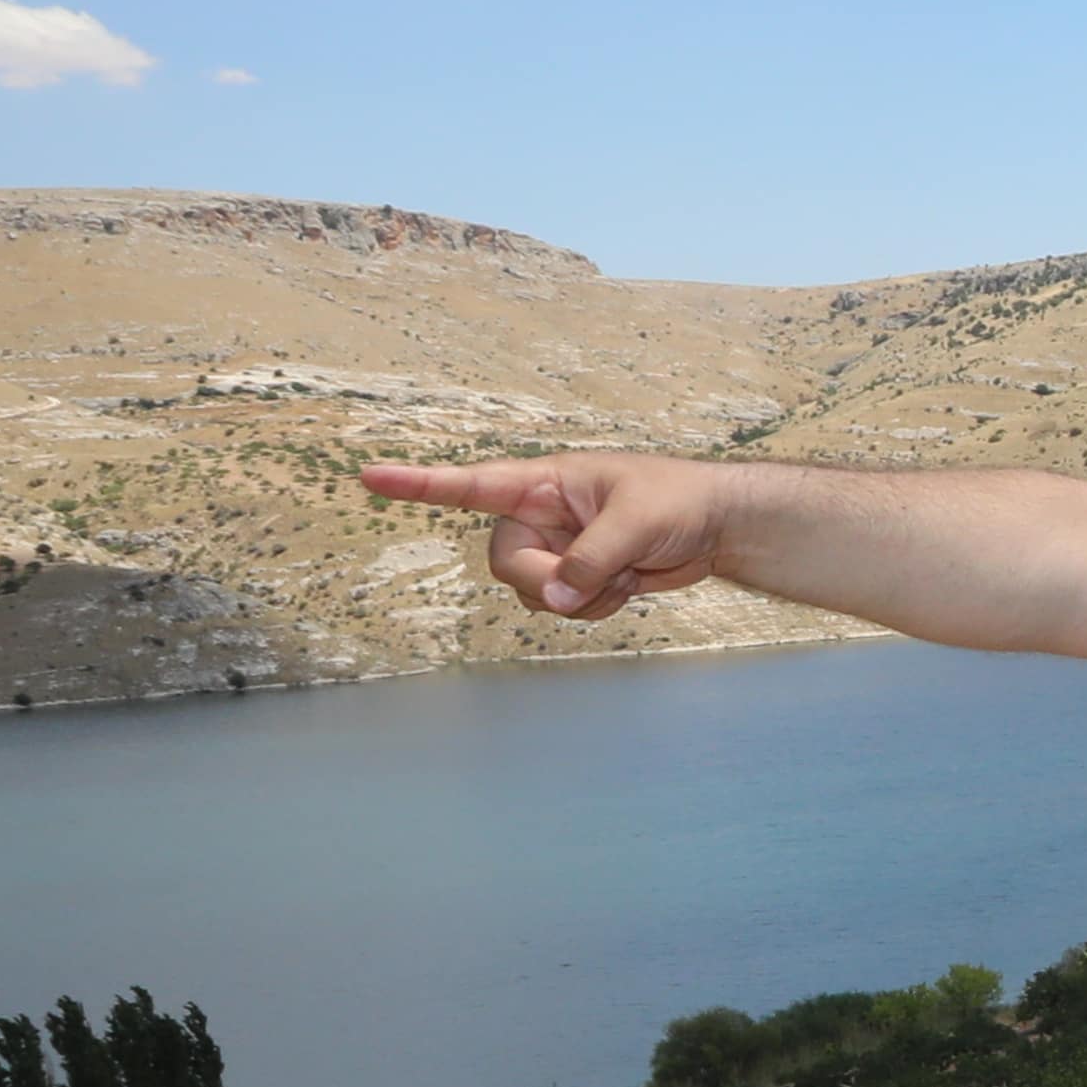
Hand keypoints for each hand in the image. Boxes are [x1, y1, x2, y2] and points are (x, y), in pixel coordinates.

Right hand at [359, 452, 734, 623]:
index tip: (370, 477)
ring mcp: (556, 549)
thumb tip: (555, 595)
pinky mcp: (575, 577)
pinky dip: (592, 608)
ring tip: (623, 572)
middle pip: (505, 564)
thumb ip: (591, 558)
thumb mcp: (638, 522)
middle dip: (547, 581)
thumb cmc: (680, 501)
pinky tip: (625, 586)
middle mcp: (539, 515)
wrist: (716, 526)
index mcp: (544, 482)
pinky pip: (560, 609)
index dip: (420, 484)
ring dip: (578, 597)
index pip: (472, 484)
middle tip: (597, 577)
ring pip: (532, 594)